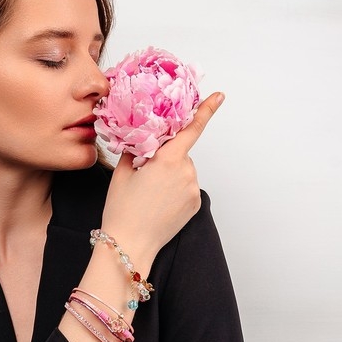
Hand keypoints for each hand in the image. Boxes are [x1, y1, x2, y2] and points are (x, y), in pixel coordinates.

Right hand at [101, 92, 224, 262]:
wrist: (130, 245)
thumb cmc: (122, 210)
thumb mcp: (121, 174)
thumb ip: (134, 150)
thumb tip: (139, 139)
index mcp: (168, 160)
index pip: (191, 129)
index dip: (206, 110)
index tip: (219, 96)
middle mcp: (186, 173)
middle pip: (180, 154)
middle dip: (165, 158)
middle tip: (144, 176)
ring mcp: (193, 190)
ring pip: (183, 171)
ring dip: (170, 175)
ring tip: (149, 195)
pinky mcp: (195, 205)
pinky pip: (187, 188)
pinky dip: (176, 190)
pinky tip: (159, 204)